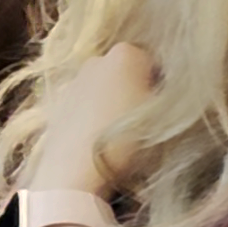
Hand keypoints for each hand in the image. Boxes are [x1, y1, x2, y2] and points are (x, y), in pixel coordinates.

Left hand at [31, 43, 156, 193]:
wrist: (73, 172)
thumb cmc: (126, 140)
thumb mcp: (165, 116)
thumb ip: (171, 95)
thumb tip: (167, 92)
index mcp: (125, 54)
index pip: (155, 63)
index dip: (162, 88)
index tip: (161, 111)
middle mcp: (96, 60)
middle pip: (126, 73)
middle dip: (135, 92)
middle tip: (141, 124)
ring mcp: (73, 81)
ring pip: (104, 90)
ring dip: (112, 105)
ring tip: (117, 137)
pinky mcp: (56, 105)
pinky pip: (84, 106)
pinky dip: (92, 118)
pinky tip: (96, 141)